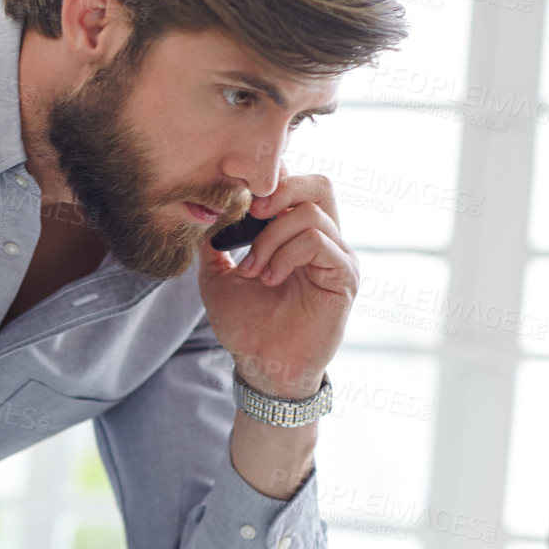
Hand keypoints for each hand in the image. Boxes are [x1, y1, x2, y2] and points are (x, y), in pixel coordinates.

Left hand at [199, 166, 357, 399]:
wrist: (261, 366)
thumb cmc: (246, 326)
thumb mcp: (217, 278)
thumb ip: (214, 245)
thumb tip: (204, 213)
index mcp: (297, 236)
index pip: (297, 185)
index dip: (272, 182)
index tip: (240, 201)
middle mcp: (324, 241)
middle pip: (318, 184)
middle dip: (280, 191)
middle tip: (251, 216)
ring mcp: (337, 257)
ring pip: (311, 214)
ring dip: (271, 238)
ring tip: (253, 270)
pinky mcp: (344, 277)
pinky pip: (319, 242)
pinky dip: (286, 254)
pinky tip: (268, 278)